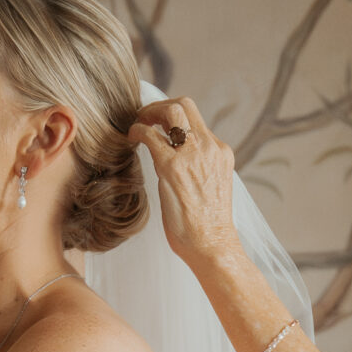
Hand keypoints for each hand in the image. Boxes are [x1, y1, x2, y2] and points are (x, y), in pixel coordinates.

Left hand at [129, 98, 241, 266]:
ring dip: (148, 113)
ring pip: (171, 111)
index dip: (173, 116)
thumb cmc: (208, 226)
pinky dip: (137, 131)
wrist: (213, 245)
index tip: (158, 124)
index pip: (196, 119)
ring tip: (136, 126)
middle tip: (144, 119)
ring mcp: (193, 155)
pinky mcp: (173, 167)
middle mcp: (209, 147)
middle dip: (159, 107)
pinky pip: (150, 135)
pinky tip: (130, 139)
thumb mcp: (210, 187)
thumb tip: (176, 164)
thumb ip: (198, 169)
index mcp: (220, 152)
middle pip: (184, 105)